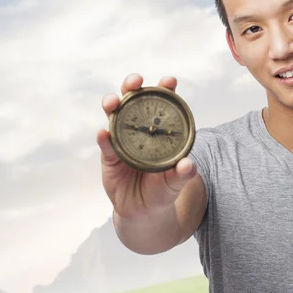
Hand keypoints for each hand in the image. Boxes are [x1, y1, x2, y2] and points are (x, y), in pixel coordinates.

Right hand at [96, 73, 196, 219]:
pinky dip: (104, 137)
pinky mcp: (109, 156)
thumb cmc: (162, 190)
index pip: (162, 103)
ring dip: (111, 105)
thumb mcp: (175, 182)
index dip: (164, 89)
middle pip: (133, 100)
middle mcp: (139, 128)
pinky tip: (103, 133)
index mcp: (159, 129)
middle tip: (135, 81)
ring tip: (112, 102)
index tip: (169, 81)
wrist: (143, 212)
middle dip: (132, 86)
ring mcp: (122, 139)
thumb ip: (182, 174)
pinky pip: (105, 144)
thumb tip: (188, 165)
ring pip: (114, 115)